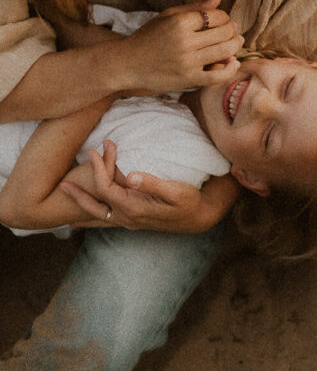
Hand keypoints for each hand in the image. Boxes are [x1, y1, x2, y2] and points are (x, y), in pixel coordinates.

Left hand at [60, 141, 239, 232]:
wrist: (198, 217)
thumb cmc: (189, 201)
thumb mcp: (175, 191)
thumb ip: (152, 184)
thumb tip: (131, 176)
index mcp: (134, 208)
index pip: (106, 188)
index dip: (99, 168)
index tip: (99, 149)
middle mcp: (128, 218)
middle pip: (95, 205)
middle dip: (79, 193)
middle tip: (64, 181)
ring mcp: (129, 222)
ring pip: (97, 216)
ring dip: (81, 206)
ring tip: (66, 200)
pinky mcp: (133, 220)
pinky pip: (106, 221)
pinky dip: (91, 218)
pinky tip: (81, 219)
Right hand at [117, 0, 244, 93]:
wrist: (128, 63)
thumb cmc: (148, 37)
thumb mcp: (169, 16)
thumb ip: (195, 7)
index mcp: (180, 22)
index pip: (216, 16)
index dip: (224, 16)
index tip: (222, 19)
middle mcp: (185, 41)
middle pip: (224, 32)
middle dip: (232, 29)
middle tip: (232, 30)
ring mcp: (187, 62)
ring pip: (225, 51)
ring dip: (235, 45)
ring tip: (235, 42)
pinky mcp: (188, 79)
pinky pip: (218, 75)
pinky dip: (230, 69)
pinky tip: (233, 62)